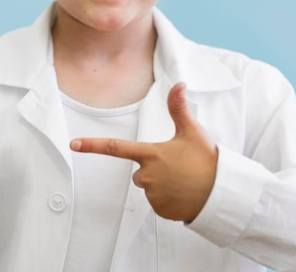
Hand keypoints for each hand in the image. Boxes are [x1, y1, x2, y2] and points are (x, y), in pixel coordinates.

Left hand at [70, 83, 217, 222]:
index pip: (115, 148)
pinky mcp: (161, 211)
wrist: (221, 193)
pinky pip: (158, 203)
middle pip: (139, 172)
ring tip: (183, 181)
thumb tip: (179, 84)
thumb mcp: (192, 132)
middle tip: (178, 167)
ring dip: (161, 184)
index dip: (92, 145)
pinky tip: (184, 194)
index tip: (73, 144)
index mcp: (151, 154)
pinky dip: (168, 199)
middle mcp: (148, 176)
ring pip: (149, 187)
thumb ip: (179, 108)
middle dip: (153, 169)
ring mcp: (153, 195)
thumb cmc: (206, 161)